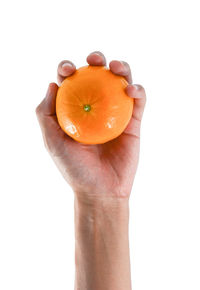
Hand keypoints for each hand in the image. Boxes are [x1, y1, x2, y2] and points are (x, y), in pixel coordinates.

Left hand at [36, 51, 145, 199]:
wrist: (101, 190)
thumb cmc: (75, 168)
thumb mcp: (52, 142)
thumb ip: (45, 114)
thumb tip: (52, 84)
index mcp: (76, 110)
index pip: (72, 83)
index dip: (68, 69)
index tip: (67, 70)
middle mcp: (96, 108)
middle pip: (98, 76)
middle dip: (96, 60)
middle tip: (94, 59)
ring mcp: (116, 113)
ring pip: (120, 82)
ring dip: (121, 68)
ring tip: (116, 68)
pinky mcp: (133, 122)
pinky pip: (139, 101)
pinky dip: (138, 90)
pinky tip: (131, 90)